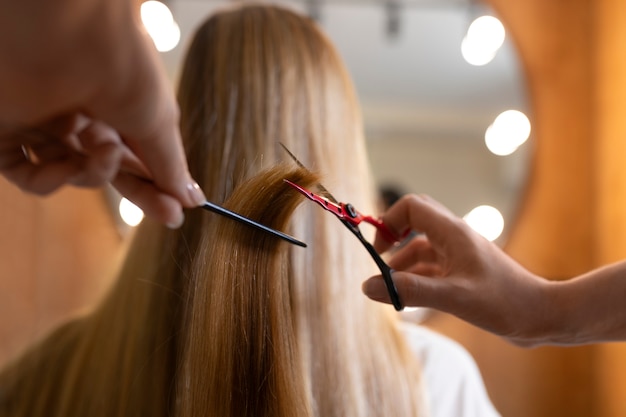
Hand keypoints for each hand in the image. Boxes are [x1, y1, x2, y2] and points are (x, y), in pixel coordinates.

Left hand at [0, 0, 205, 226]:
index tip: (178, 212)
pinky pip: (27, 175)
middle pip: (107, 171)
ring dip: (93, 174)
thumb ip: (170, 165)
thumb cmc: (123, 65)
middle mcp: (80, 115)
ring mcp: (43, 123)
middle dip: (138, 191)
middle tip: (166, 213)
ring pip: (71, 175)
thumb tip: (193, 199)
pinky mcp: (6, 130)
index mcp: (116, 108)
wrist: (69, 26)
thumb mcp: (158, 120)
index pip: (137, 158)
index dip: (157, 186)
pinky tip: (66, 166)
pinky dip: (49, 181)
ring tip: (102, 149)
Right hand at [362, 194, 550, 345]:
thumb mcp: (454, 297)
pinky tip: (410, 298)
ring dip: (402, 264)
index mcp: (452, 233)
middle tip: (380, 260)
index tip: (378, 249)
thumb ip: (410, 290)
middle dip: (393, 237)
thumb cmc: (505, 303)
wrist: (542, 317)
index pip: (412, 207)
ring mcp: (459, 256)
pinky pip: (431, 268)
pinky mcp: (463, 274)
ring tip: (390, 290)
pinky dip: (416, 278)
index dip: (389, 221)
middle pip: (415, 221)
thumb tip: (368, 286)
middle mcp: (454, 239)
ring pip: (420, 248)